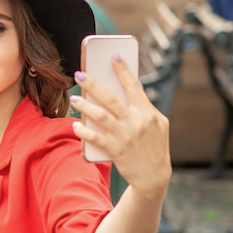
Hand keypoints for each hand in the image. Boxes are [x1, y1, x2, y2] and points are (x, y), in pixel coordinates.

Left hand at [70, 55, 171, 198]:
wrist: (154, 177)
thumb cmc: (154, 147)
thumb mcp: (158, 125)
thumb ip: (144, 108)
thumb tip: (129, 87)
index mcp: (148, 113)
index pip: (134, 86)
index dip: (123, 70)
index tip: (112, 55)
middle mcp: (137, 122)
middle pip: (111, 98)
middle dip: (94, 84)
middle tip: (79, 74)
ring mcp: (126, 136)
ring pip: (101, 116)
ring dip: (85, 106)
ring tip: (74, 98)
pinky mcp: (116, 150)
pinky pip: (95, 137)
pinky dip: (84, 131)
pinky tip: (75, 125)